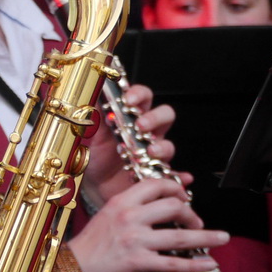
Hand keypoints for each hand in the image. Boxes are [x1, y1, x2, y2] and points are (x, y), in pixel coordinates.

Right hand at [70, 178, 225, 271]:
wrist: (70, 269)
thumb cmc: (90, 245)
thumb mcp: (107, 217)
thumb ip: (132, 212)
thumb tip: (160, 212)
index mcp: (120, 202)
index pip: (154, 185)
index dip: (175, 189)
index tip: (184, 197)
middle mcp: (129, 217)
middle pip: (172, 207)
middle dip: (191, 213)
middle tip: (196, 222)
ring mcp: (135, 240)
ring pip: (181, 237)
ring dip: (206, 237)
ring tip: (222, 237)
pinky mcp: (139, 263)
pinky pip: (175, 264)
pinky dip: (197, 265)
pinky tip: (209, 263)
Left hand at [84, 83, 176, 205]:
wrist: (94, 181)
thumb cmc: (94, 152)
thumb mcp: (89, 129)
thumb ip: (91, 111)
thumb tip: (91, 91)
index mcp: (130, 116)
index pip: (143, 97)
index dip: (139, 94)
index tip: (128, 100)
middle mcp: (146, 131)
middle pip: (165, 115)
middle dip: (155, 118)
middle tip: (140, 125)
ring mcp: (153, 151)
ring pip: (168, 144)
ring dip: (162, 147)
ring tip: (149, 152)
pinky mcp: (156, 171)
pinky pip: (175, 173)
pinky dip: (181, 175)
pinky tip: (182, 176)